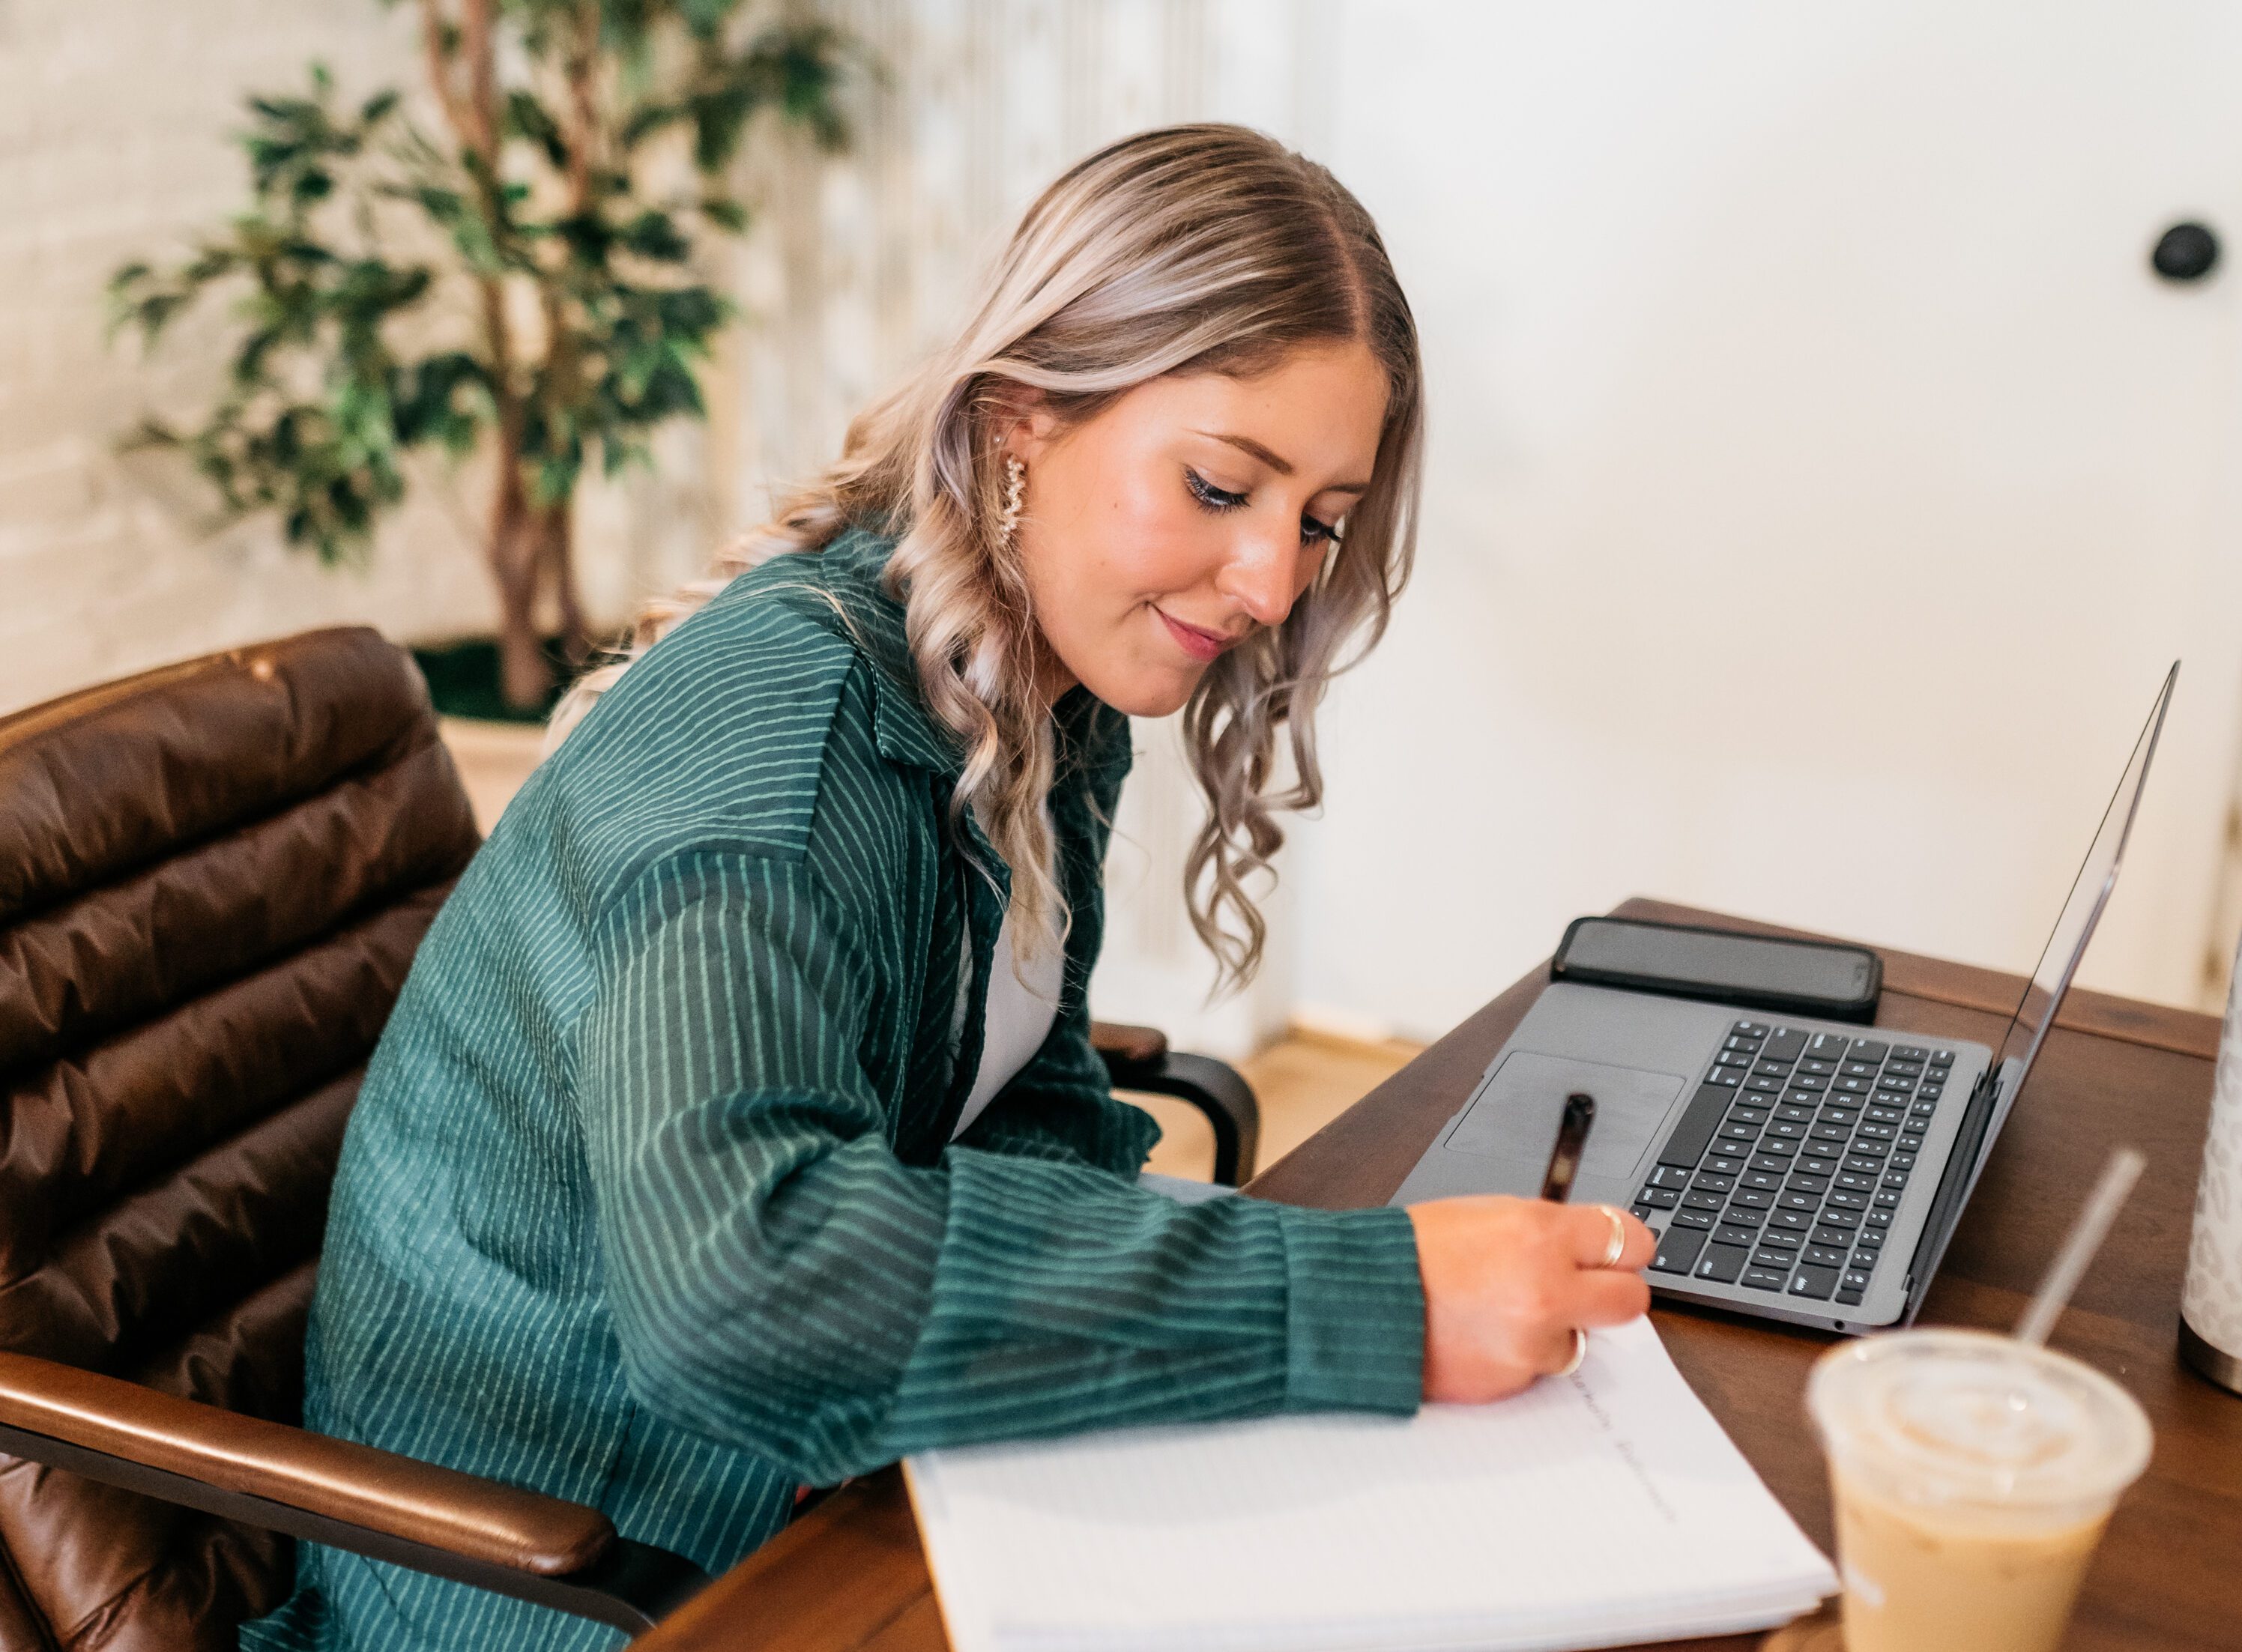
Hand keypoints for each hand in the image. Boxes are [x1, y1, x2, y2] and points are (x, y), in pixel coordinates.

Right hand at [1405, 1197, 1654, 1402]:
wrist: (1362, 1300)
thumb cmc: (1414, 1251)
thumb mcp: (1487, 1214)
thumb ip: (1546, 1230)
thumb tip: (1587, 1245)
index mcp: (1540, 1233)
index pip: (1630, 1238)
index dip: (1623, 1246)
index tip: (1616, 1252)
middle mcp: (1547, 1288)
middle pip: (1631, 1299)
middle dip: (1612, 1292)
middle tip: (1586, 1288)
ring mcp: (1533, 1340)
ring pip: (1582, 1339)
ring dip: (1558, 1329)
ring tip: (1507, 1311)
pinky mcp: (1515, 1381)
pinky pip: (1540, 1368)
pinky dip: (1522, 1355)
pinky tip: (1484, 1334)